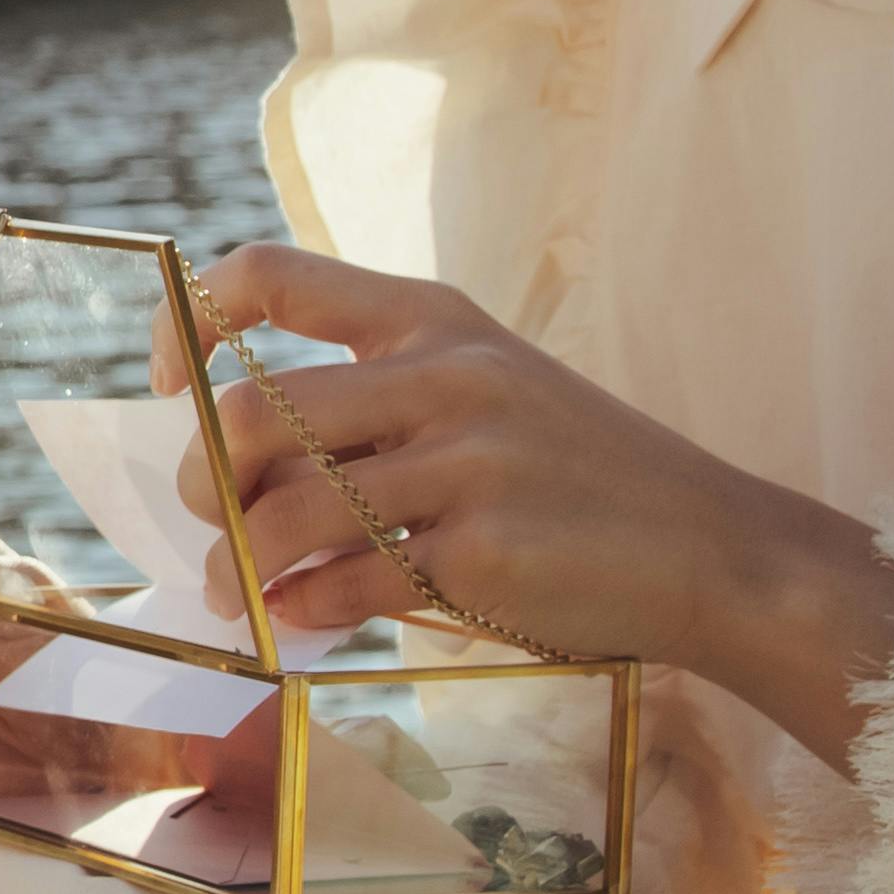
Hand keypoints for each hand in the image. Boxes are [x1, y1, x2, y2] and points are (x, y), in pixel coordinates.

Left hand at [171, 245, 893, 765]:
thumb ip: (381, 402)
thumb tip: (235, 467)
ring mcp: (466, 461)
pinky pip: (342, 581)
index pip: (271, 275)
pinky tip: (303, 618)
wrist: (719, 553)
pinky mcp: (481, 551)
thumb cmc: (586, 482)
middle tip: (211, 523)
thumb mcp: (493, 393)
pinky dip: (299, 606)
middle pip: (254, 415)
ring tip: (239, 592)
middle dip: (205, 480)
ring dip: (238, 563)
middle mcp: (445, 374)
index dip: (193, 324)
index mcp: (435, 317)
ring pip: (286, 510)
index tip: (174, 389)